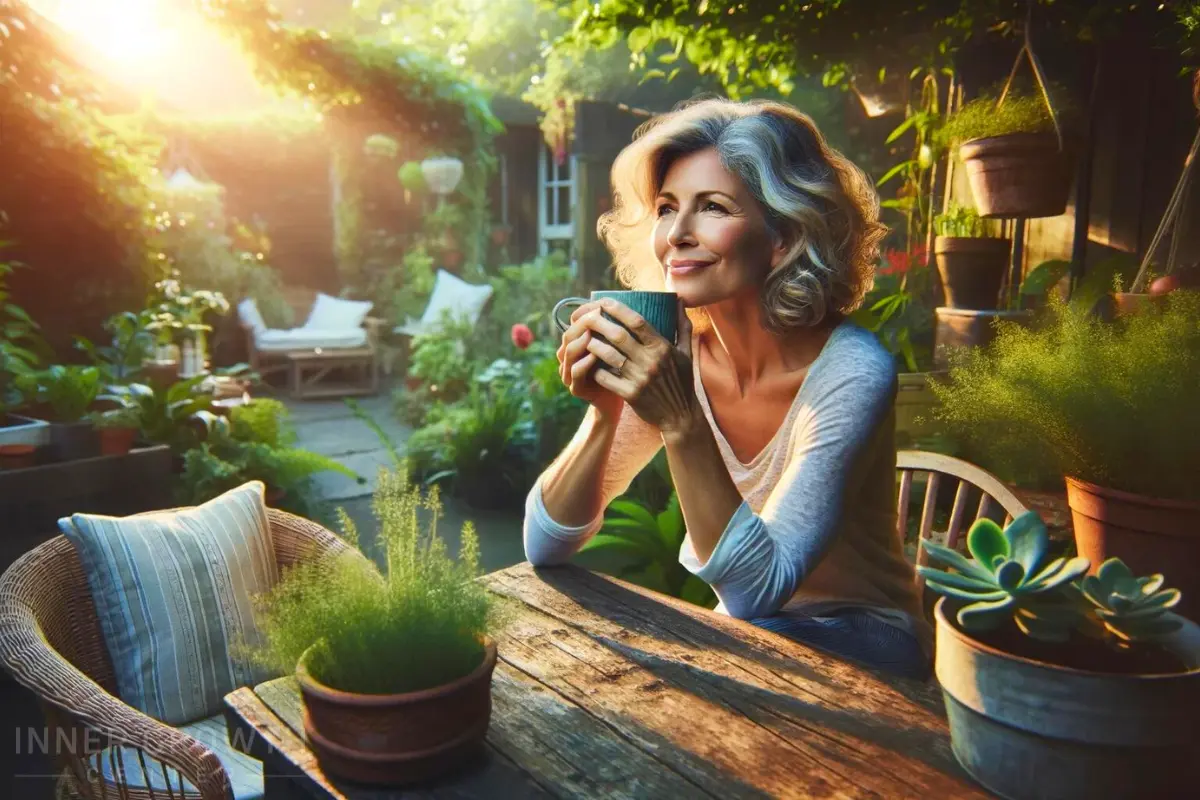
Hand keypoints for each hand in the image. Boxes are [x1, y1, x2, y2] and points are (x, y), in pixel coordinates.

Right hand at [557, 301, 624, 420]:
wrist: (621, 401)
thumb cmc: (623, 371)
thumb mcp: (621, 347)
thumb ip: (617, 329)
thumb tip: (623, 301)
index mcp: (579, 344)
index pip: (575, 322)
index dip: (584, 312)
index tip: (601, 304)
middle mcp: (571, 356)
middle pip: (569, 334)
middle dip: (582, 324)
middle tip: (597, 315)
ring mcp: (570, 373)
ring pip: (568, 352)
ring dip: (580, 341)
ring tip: (592, 333)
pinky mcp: (575, 388)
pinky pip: (575, 372)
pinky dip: (583, 362)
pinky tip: (594, 356)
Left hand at [578, 298, 697, 435]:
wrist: (680, 417)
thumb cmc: (682, 382)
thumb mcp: (686, 354)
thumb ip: (683, 326)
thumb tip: (680, 300)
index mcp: (662, 347)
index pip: (637, 322)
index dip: (618, 309)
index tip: (603, 301)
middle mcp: (651, 361)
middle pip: (618, 336)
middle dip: (599, 323)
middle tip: (586, 317)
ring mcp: (640, 378)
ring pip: (608, 355)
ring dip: (593, 345)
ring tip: (585, 339)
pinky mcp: (630, 395)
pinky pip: (606, 378)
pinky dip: (595, 369)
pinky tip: (588, 363)